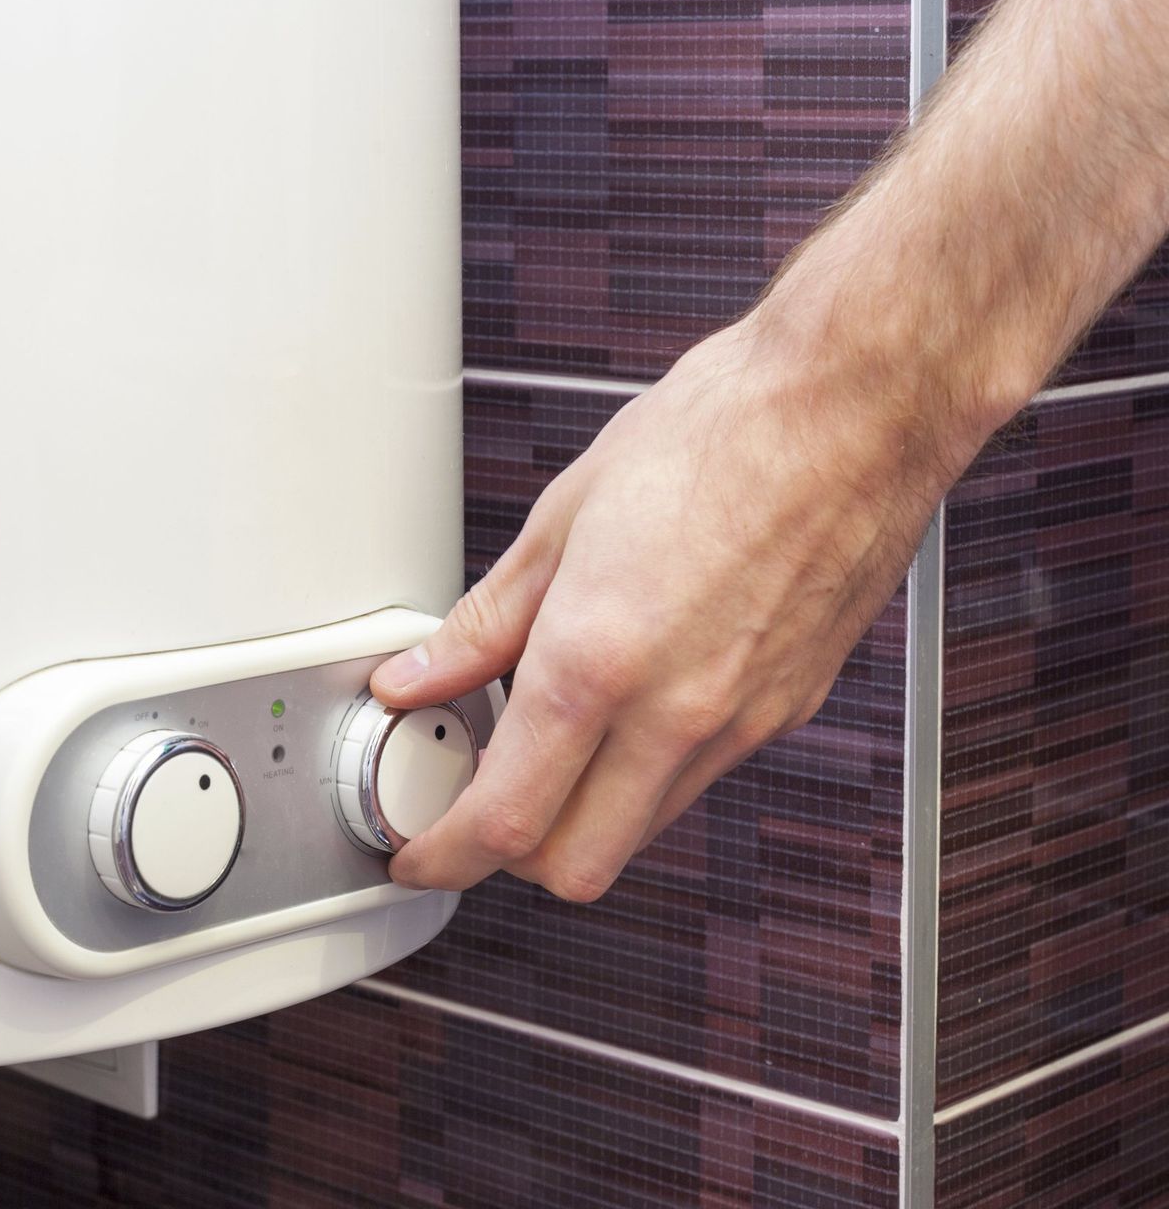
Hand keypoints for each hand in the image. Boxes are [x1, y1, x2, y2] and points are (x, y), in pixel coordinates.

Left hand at [371, 319, 968, 898]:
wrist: (855, 407)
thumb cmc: (722, 434)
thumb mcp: (562, 520)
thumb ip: (484, 623)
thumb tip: (419, 675)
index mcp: (598, 661)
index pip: (504, 819)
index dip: (442, 855)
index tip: (417, 851)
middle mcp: (676, 712)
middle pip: (574, 866)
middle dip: (509, 857)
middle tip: (468, 806)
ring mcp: (742, 721)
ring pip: (640, 830)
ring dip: (581, 817)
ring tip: (544, 739)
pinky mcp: (789, 710)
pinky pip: (698, 779)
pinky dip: (645, 772)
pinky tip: (625, 705)